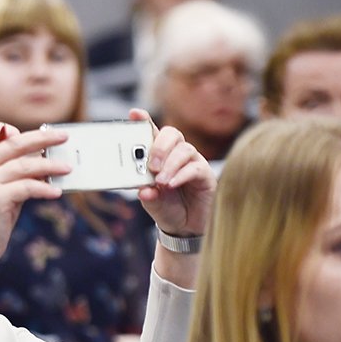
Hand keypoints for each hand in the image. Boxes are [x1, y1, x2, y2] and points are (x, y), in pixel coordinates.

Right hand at [0, 120, 70, 296]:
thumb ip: (12, 174)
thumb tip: (42, 161)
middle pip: (13, 142)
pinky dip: (45, 189)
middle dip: (42, 137)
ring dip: (50, 165)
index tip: (32, 134)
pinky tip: (56, 193)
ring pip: (24, 164)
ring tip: (67, 168)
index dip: (10, 128)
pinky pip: (27, 187)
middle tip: (63, 136)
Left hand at [130, 109, 214, 236]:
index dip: (143, 121)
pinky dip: (181, 175)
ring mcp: (193, 162)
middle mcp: (176, 154)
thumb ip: (147, 195)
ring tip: (160, 182)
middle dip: (159, 146)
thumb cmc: (166, 208)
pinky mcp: (205, 175)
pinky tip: (172, 185)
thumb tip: (144, 190)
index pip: (152, 132)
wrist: (184, 228)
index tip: (134, 113)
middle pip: (172, 134)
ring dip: (170, 164)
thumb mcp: (152, 201)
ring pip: (184, 149)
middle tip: (151, 165)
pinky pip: (195, 168)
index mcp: (159, 155)